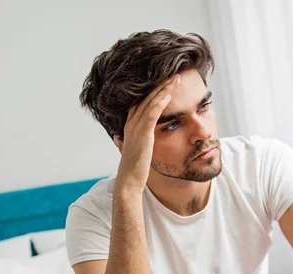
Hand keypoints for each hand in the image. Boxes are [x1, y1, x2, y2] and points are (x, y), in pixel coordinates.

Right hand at [115, 75, 180, 192]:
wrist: (129, 180)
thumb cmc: (132, 168)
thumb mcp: (129, 150)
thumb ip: (123, 142)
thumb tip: (117, 138)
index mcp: (129, 126)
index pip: (140, 102)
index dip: (152, 91)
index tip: (164, 82)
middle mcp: (131, 123)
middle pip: (146, 98)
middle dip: (160, 85)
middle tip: (174, 74)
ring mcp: (136, 128)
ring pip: (150, 102)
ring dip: (164, 89)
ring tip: (175, 79)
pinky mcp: (143, 134)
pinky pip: (152, 114)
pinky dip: (160, 103)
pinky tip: (169, 95)